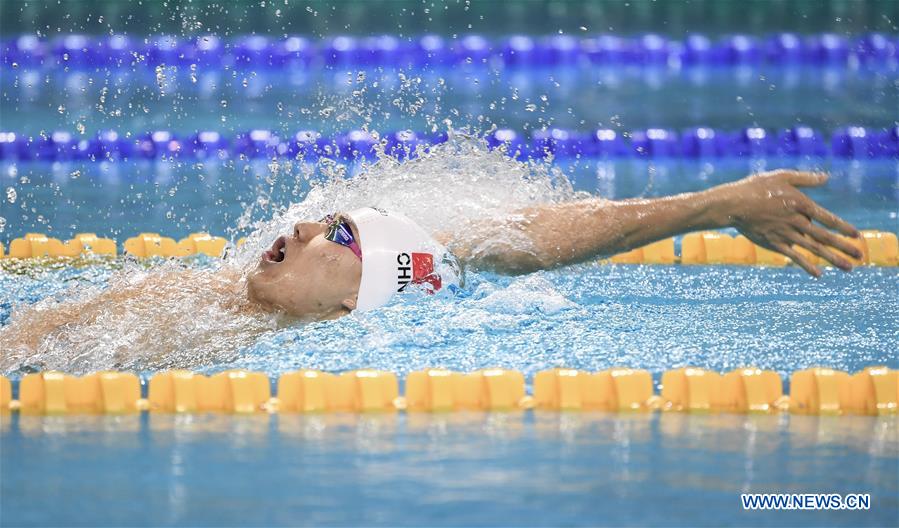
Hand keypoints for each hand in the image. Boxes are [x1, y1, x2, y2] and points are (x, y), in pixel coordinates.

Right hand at [709, 170, 861, 276]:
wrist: (733, 204)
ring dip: (832, 259)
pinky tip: (818, 274)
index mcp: (800, 204)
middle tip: (860, 256)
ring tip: (849, 268)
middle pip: (825, 236)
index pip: (828, 218)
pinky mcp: (774, 244)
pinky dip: (807, 265)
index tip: (856, 236)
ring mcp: (785, 234)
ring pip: (814, 248)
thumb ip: (806, 179)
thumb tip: (827, 177)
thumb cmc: (756, 187)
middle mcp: (796, 221)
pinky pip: (794, 256)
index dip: (843, 228)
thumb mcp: (782, 176)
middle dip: (844, 247)